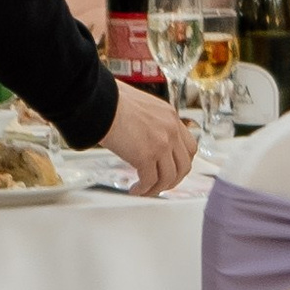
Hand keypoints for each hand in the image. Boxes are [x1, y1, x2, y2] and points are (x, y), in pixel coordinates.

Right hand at [107, 79, 195, 196]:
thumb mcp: (141, 105)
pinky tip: (134, 190)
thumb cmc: (111, 100)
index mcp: (170, 115)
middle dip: (173, 179)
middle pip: (184, 165)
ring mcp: (161, 144)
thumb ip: (149, 120)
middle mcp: (170, 130)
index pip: (188, 146)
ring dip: (158, 188)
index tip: (171, 168)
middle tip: (161, 184)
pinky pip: (149, 181)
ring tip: (145, 190)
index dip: (181, 162)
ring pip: (169, 177)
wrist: (100, 103)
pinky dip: (143, 189)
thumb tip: (142, 133)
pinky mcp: (146, 156)